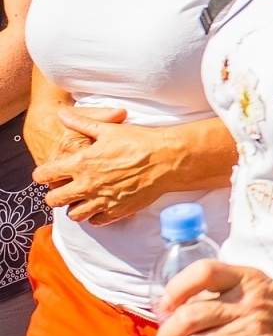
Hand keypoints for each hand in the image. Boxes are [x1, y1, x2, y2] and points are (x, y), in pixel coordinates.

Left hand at [32, 108, 170, 224]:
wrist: (166, 160)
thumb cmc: (139, 142)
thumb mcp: (108, 129)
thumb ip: (81, 123)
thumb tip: (61, 114)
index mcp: (81, 164)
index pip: (45, 175)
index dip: (42, 175)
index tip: (47, 174)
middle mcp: (87, 185)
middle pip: (54, 200)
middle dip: (54, 195)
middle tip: (63, 189)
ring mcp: (102, 200)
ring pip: (73, 215)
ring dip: (74, 208)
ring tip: (82, 199)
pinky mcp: (117, 211)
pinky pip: (96, 221)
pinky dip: (95, 216)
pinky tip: (100, 205)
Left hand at [153, 261, 272, 335]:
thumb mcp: (267, 290)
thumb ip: (234, 295)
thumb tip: (196, 313)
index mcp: (249, 280)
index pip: (204, 272)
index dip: (178, 288)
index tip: (166, 305)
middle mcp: (248, 302)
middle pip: (192, 314)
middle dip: (169, 334)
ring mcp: (252, 330)